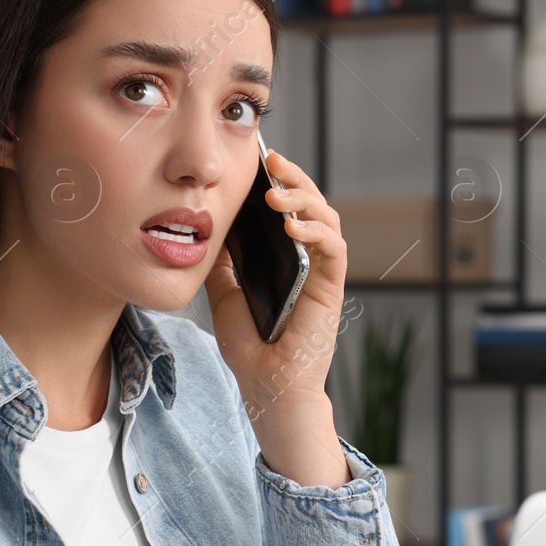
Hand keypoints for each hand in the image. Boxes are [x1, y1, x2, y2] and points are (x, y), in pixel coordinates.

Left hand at [204, 148, 347, 420]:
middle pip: (311, 204)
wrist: (266, 385)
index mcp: (285, 258)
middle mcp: (308, 260)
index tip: (258, 161)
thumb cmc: (250, 347)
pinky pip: (334, 249)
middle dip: (294, 177)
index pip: (288, 208)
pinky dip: (315, 231)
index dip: (279, 181)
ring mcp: (322, 272)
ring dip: (304, 199)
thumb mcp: (223, 295)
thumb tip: (212, 227)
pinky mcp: (332, 288)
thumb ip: (223, 264)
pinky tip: (291, 226)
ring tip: (275, 193)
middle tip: (272, 160)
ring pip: (327, 218)